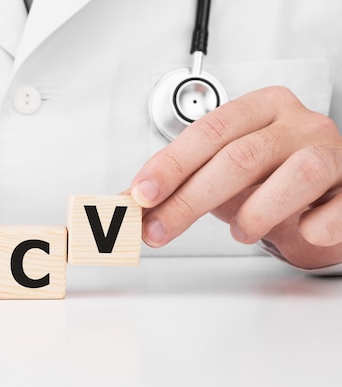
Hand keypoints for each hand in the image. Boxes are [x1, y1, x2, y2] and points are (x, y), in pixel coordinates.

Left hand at [130, 86, 341, 268]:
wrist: (329, 192)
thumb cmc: (271, 177)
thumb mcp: (222, 174)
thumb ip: (181, 183)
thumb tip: (131, 202)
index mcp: (261, 109)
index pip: (209, 131)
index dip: (172, 164)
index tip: (141, 193)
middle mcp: (297, 123)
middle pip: (240, 156)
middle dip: (191, 199)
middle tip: (160, 229)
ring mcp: (333, 151)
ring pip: (296, 174)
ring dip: (256, 213)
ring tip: (240, 233)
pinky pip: (340, 206)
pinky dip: (316, 224)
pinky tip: (302, 231)